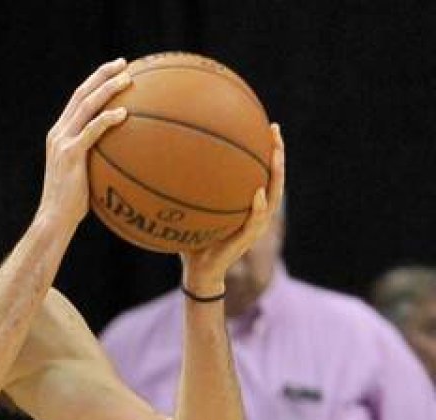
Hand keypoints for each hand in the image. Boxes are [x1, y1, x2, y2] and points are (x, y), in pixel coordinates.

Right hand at [37, 58, 131, 229]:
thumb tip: (125, 155)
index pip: (77, 99)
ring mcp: (62, 142)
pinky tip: (124, 114)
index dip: (96, 81)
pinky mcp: (70, 154)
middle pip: (80, 94)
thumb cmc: (72, 204)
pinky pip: (92, 131)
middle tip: (124, 64)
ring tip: (128, 80)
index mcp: (59, 134)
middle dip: (102, 75)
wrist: (54, 218)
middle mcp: (58, 133)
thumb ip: (97, 158)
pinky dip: (107, 119)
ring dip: (107, 90)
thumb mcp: (83, 175)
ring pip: (86, 106)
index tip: (116, 70)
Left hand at [180, 123, 286, 294]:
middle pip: (275, 178)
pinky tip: (257, 192)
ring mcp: (254, 226)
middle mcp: (256, 212)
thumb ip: (186, 189)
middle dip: (277, 153)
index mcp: (248, 203)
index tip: (266, 126)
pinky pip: (254, 221)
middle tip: (273, 129)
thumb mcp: (191, 210)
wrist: (198, 271)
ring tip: (276, 154)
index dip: (268, 150)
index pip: (263, 172)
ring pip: (273, 196)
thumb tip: (164, 163)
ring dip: (276, 175)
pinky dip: (257, 207)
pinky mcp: (246, 240)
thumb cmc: (194, 240)